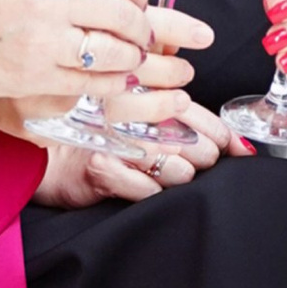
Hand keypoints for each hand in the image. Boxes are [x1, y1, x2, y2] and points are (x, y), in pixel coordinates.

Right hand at [0, 0, 207, 121]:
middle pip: (124, 13)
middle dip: (140, 28)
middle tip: (139, 35)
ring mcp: (43, 40)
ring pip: (116, 53)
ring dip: (129, 58)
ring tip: (125, 59)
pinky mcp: (34, 78)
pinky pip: (91, 84)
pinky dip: (107, 84)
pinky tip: (104, 79)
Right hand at [38, 98, 231, 205]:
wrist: (48, 159)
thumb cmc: (97, 137)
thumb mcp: (139, 116)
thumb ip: (181, 115)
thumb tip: (232, 138)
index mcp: (146, 94)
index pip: (200, 115)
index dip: (224, 137)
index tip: (238, 151)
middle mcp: (133, 112)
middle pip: (195, 144)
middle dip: (202, 159)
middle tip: (193, 161)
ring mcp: (117, 140)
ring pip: (177, 168)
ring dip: (180, 178)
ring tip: (168, 175)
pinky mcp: (102, 167)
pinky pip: (148, 189)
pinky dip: (152, 193)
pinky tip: (144, 186)